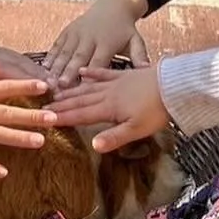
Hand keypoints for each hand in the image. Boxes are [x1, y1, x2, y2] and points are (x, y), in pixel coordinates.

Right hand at [43, 0, 149, 87]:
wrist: (113, 5)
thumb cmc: (125, 30)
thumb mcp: (136, 41)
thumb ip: (140, 57)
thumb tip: (146, 71)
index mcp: (107, 43)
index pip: (98, 63)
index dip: (90, 76)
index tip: (82, 91)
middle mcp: (90, 38)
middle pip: (78, 58)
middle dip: (68, 73)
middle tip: (59, 87)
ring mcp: (77, 34)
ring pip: (65, 52)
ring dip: (56, 67)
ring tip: (47, 81)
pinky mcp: (68, 31)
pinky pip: (57, 45)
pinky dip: (50, 57)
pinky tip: (42, 69)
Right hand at [46, 65, 168, 149]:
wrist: (174, 84)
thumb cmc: (157, 110)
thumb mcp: (137, 129)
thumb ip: (114, 137)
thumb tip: (93, 146)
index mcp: (108, 107)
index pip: (81, 115)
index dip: (63, 118)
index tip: (46, 119)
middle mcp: (107, 93)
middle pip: (80, 100)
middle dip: (62, 104)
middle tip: (44, 106)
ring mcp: (115, 82)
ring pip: (88, 87)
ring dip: (71, 91)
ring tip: (56, 92)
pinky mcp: (125, 74)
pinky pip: (103, 73)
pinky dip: (91, 73)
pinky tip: (82, 73)